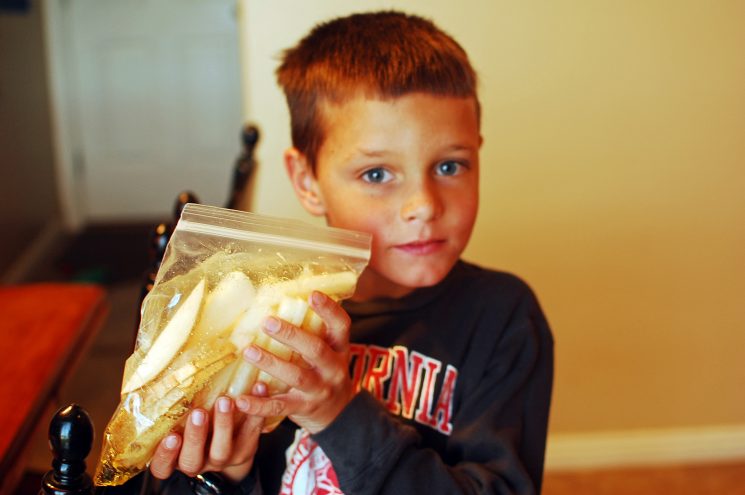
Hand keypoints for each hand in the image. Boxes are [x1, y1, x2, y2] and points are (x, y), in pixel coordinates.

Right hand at [149, 384, 266, 482]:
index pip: (162, 466)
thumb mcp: (177, 424)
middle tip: (199, 412)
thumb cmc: (194, 428)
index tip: (170, 437)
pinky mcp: (244, 451)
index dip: (165, 455)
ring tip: (225, 401)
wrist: (227, 444)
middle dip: (195, 435)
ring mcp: (221, 459)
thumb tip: (162, 379)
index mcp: (175, 458)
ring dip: (223, 425)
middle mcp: (196, 462)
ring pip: (221, 450)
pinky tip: (256, 391)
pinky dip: (254, 415)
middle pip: (192, 459)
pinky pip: (250, 436)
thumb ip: (171, 413)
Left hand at [238, 291, 353, 433]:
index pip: (341, 325)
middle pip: (316, 349)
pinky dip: (259, 405)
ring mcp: (319, 390)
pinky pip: (279, 407)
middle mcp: (333, 369)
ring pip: (296, 376)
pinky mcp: (303, 409)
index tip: (312, 295)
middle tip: (267, 321)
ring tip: (248, 351)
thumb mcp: (330, 351)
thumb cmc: (325, 372)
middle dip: (291, 335)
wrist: (339, 414)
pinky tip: (240, 399)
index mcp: (339, 348)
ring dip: (271, 363)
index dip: (329, 310)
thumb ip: (314, 332)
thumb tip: (284, 299)